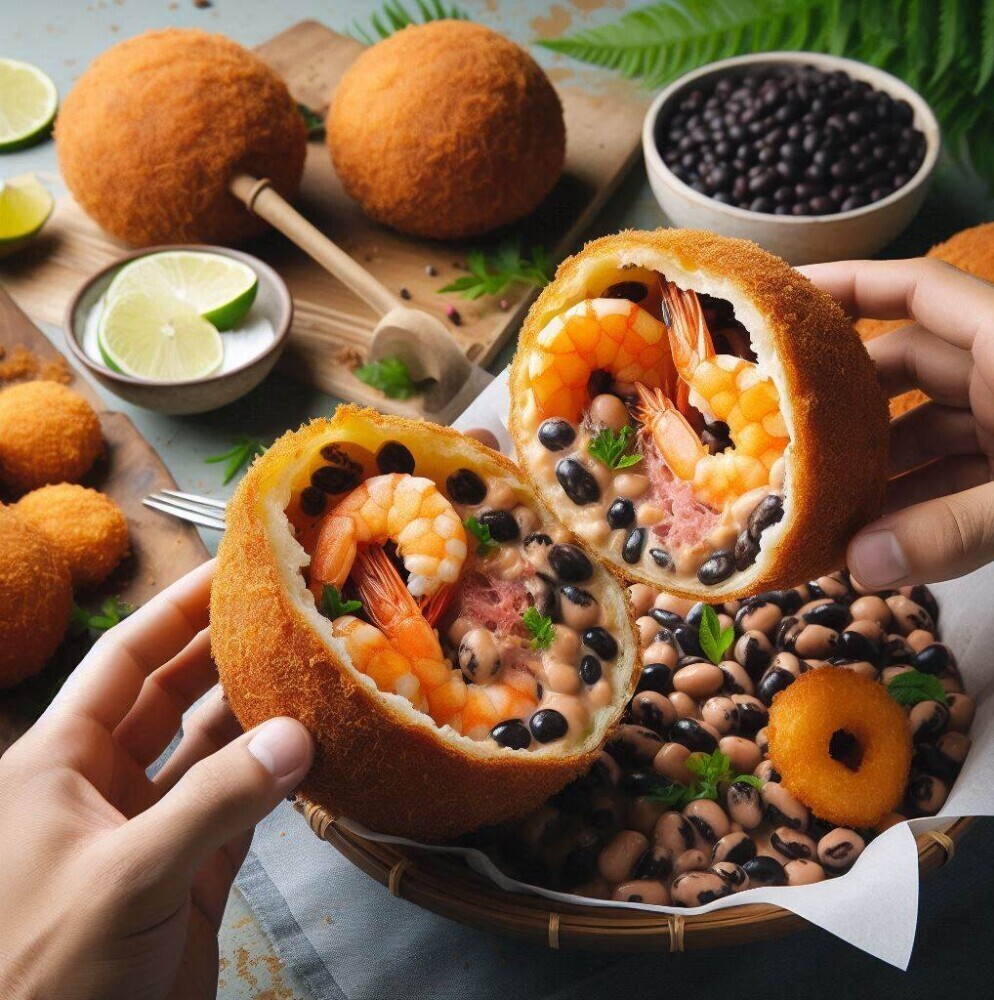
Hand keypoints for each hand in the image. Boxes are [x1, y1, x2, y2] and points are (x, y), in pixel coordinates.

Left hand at [0, 561, 313, 999]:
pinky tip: (315, 744)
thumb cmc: (47, 968)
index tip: (229, 569)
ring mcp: (153, 827)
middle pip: (172, 695)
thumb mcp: (125, 875)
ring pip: (212, 749)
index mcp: (58, 764)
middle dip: (225, 651)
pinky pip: (242, 805)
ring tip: (313, 665)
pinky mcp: (193, 872)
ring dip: (258, 712)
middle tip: (288, 609)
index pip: (123, 662)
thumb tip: (297, 734)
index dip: (174, 611)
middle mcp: (106, 784)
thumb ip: (214, 801)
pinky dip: (277, 776)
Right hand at [801, 258, 993, 588]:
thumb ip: (955, 530)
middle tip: (778, 428)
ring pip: (932, 426)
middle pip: (908, 364)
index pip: (916, 290)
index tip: (778, 300)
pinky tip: (881, 537)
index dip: (847, 283)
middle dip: (844, 400)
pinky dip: (924, 498)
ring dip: (878, 464)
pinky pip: (963, 470)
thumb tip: (858, 566)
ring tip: (818, 502)